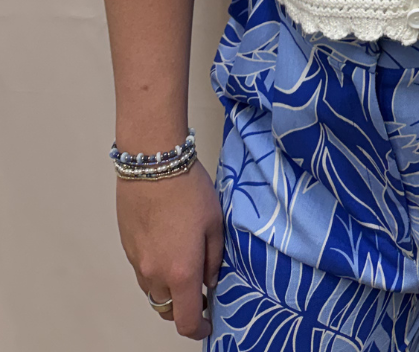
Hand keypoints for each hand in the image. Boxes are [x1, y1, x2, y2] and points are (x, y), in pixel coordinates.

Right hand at [117, 158, 223, 339]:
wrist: (153, 164)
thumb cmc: (189, 189)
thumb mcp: (215, 222)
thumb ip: (213, 259)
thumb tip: (208, 281)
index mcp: (182, 272)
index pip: (185, 321)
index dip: (199, 329)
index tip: (208, 323)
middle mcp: (156, 274)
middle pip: (167, 310)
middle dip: (183, 308)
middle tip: (199, 292)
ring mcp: (138, 263)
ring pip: (153, 292)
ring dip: (168, 290)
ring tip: (184, 266)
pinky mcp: (128, 248)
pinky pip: (143, 273)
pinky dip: (156, 272)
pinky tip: (168, 247)